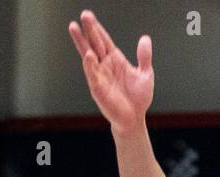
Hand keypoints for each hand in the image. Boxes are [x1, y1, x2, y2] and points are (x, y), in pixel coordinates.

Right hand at [68, 10, 153, 134]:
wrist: (134, 118)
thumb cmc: (138, 98)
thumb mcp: (145, 75)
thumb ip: (144, 57)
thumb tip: (145, 39)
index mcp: (114, 59)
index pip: (103, 40)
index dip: (97, 28)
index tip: (89, 15)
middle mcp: (104, 65)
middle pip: (94, 43)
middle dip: (89, 30)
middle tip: (84, 15)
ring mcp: (99, 75)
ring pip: (88, 55)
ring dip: (82, 42)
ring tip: (74, 28)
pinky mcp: (98, 89)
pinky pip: (93, 75)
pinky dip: (90, 65)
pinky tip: (89, 55)